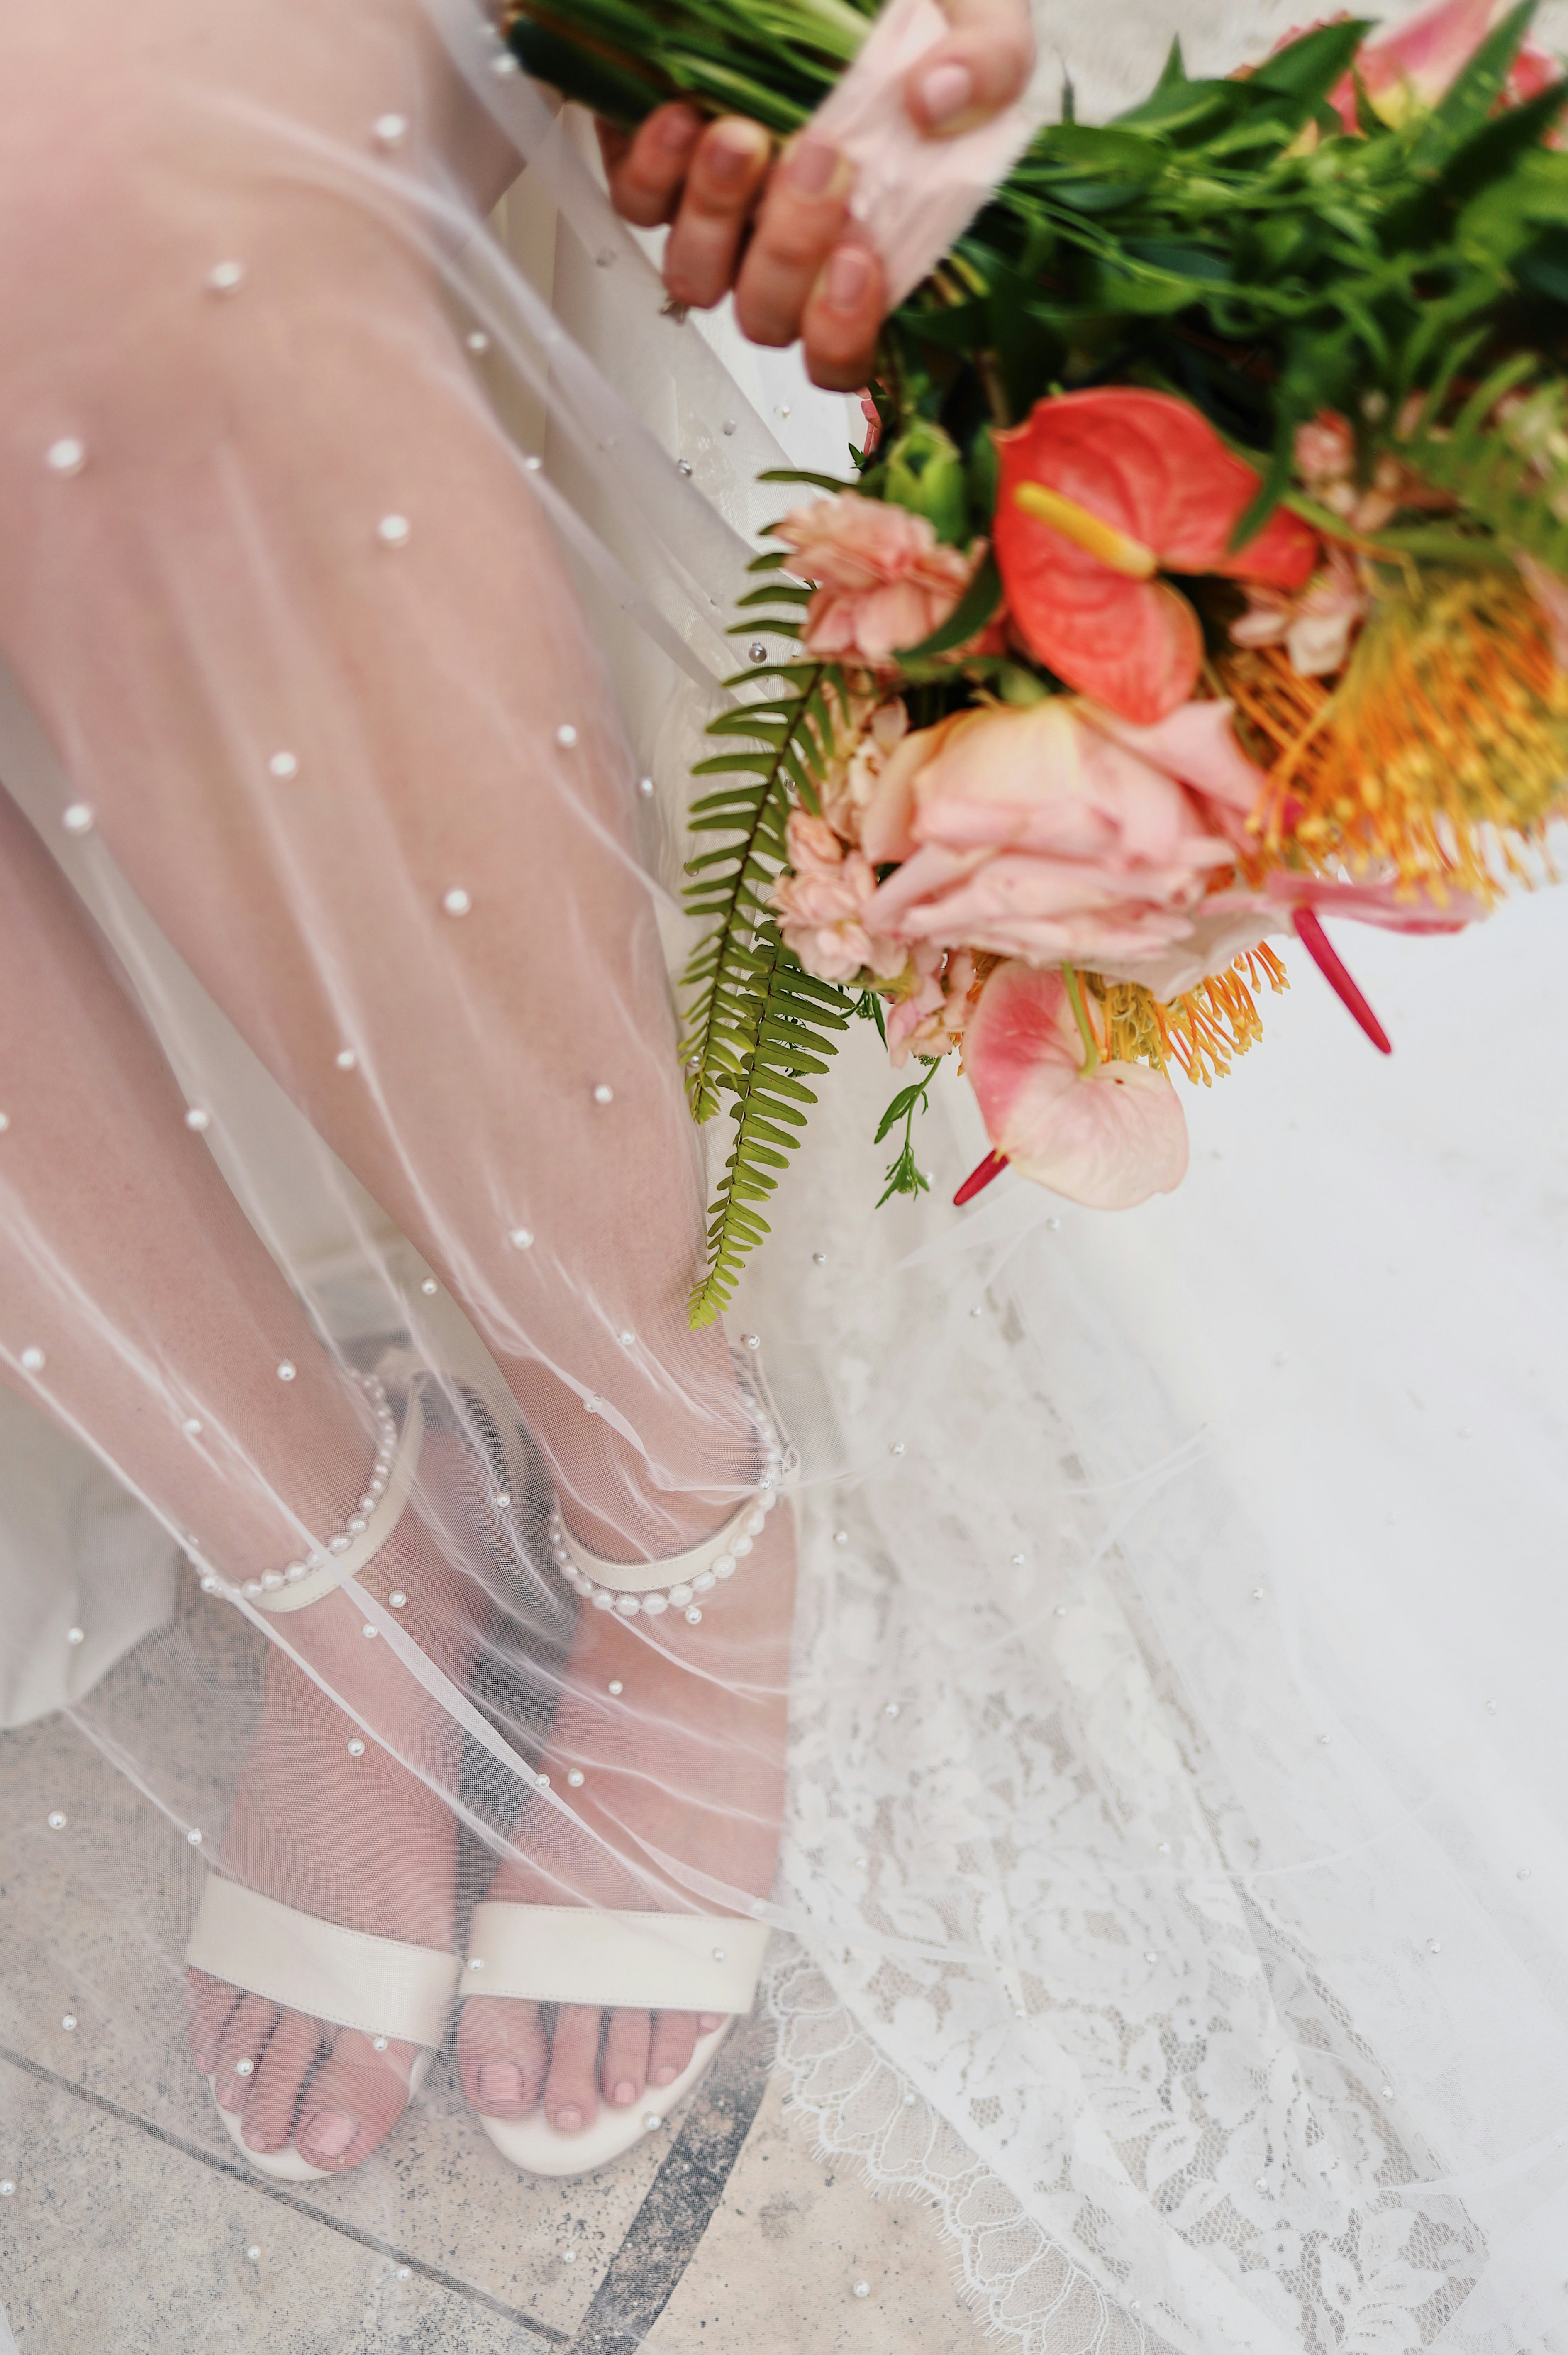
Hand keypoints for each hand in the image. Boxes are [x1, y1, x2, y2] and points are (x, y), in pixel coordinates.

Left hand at [598, 0, 1032, 392]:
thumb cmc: (913, 8)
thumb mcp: (980, 14)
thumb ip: (992, 61)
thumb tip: (939, 99)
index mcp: (864, 247)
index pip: (839, 353)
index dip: (843, 333)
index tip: (862, 256)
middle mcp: (784, 250)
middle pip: (766, 318)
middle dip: (788, 254)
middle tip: (818, 160)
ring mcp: (719, 215)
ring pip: (696, 278)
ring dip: (716, 219)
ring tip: (741, 137)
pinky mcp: (657, 166)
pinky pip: (638, 204)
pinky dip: (654, 172)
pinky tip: (684, 116)